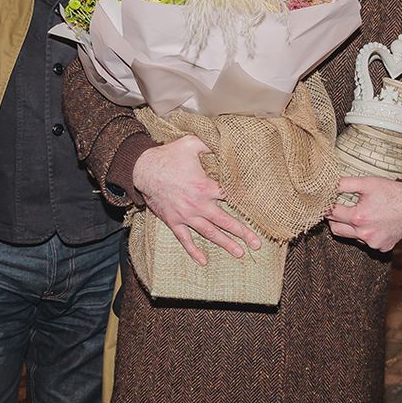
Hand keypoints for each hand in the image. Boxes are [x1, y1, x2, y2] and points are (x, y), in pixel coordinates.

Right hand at [133, 135, 261, 265]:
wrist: (142, 169)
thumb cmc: (168, 156)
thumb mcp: (191, 143)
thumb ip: (210, 144)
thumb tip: (226, 142)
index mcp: (205, 186)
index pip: (231, 197)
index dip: (245, 203)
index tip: (258, 211)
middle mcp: (198, 204)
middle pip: (225, 221)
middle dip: (242, 233)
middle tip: (257, 244)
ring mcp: (185, 215)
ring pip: (209, 233)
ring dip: (225, 243)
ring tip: (240, 253)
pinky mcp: (173, 221)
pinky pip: (185, 239)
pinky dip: (193, 251)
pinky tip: (203, 261)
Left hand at [326, 177, 401, 250]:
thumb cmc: (392, 192)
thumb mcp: (367, 183)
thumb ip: (344, 184)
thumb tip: (327, 185)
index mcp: (359, 218)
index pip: (331, 213)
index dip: (326, 206)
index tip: (325, 202)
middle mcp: (365, 235)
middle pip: (336, 229)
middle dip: (334, 218)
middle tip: (338, 208)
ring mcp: (374, 243)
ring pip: (349, 237)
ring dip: (348, 227)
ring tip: (357, 214)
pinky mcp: (383, 248)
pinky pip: (365, 243)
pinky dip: (363, 234)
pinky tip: (372, 223)